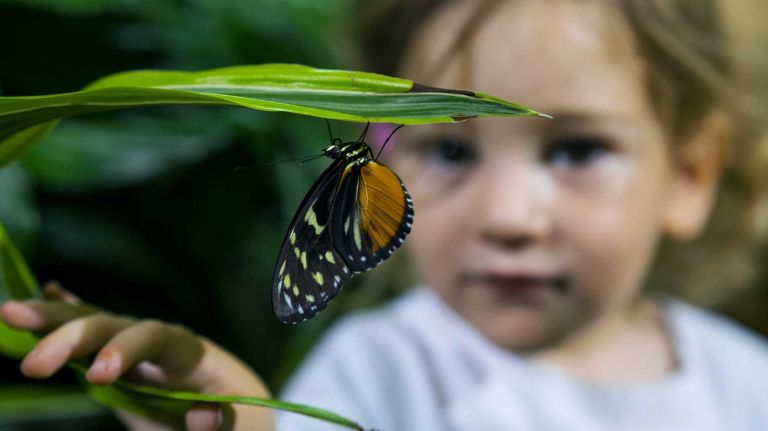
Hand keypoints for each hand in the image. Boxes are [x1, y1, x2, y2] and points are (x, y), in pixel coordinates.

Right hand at [0, 283, 274, 430]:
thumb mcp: (244, 427)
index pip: (157, 337)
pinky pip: (93, 338)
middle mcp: (163, 344)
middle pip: (117, 325)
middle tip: (31, 363)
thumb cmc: (245, 422)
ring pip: (95, 326)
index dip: (126, 350)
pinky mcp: (124, 367)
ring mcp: (140, 353)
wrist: (242, 416)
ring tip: (9, 314)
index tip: (98, 376)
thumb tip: (205, 413)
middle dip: (74, 335)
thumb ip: (226, 423)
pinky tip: (48, 292)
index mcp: (194, 354)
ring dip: (54, 320)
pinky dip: (71, 312)